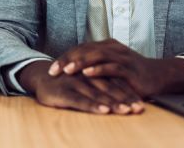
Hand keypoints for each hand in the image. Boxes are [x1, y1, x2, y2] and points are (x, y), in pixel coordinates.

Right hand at [18, 60, 143, 114]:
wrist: (41, 78)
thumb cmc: (68, 83)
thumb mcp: (87, 82)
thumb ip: (102, 86)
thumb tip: (123, 98)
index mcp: (96, 73)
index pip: (116, 84)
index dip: (129, 94)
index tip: (141, 105)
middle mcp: (88, 76)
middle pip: (111, 88)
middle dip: (126, 99)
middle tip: (139, 109)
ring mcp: (77, 83)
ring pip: (99, 94)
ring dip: (114, 103)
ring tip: (126, 111)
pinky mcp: (65, 92)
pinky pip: (81, 100)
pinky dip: (94, 105)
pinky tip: (104, 111)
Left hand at [48, 39, 183, 96]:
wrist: (159, 76)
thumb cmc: (133, 73)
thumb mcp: (112, 67)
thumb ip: (96, 65)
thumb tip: (74, 70)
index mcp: (106, 46)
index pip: (81, 49)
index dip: (66, 57)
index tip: (51, 69)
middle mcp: (113, 48)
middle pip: (86, 50)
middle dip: (68, 60)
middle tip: (53, 70)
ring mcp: (121, 57)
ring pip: (97, 56)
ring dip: (80, 62)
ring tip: (67, 70)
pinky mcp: (129, 67)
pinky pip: (112, 67)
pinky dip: (99, 69)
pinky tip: (87, 73)